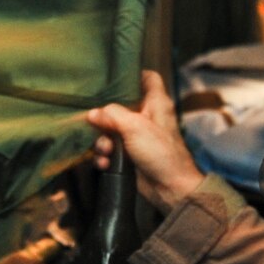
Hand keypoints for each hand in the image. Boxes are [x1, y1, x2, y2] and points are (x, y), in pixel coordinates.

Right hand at [84, 69, 205, 210]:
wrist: (169, 188)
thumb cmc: (161, 153)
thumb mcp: (135, 126)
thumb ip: (112, 115)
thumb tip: (93, 113)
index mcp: (155, 103)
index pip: (148, 78)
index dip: (133, 74)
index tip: (114, 78)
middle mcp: (145, 117)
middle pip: (118, 106)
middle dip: (104, 118)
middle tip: (99, 125)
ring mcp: (136, 137)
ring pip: (109, 130)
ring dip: (102, 142)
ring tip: (107, 151)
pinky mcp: (128, 155)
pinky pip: (109, 150)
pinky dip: (104, 157)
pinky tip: (106, 163)